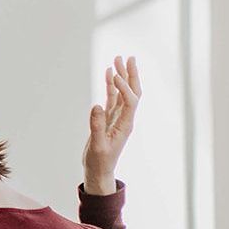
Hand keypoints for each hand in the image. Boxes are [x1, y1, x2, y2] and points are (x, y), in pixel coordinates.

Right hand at [83, 55, 141, 195]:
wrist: (99, 171)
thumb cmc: (99, 162)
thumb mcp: (97, 146)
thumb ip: (97, 126)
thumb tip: (96, 105)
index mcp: (125, 125)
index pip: (130, 100)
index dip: (124, 87)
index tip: (115, 75)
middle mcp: (124, 119)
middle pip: (132, 92)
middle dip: (131, 74)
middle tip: (127, 57)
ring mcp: (117, 118)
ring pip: (122, 92)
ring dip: (121, 76)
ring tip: (118, 59)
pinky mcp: (109, 119)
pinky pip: (112, 98)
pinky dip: (111, 85)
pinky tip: (108, 74)